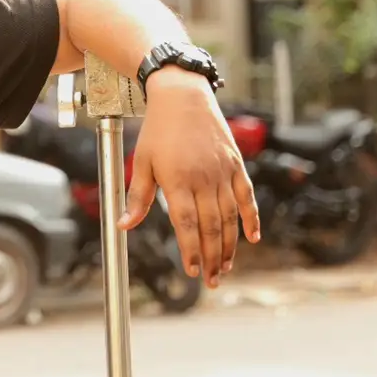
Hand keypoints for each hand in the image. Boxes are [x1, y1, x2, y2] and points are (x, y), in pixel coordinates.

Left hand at [118, 67, 261, 287]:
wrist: (183, 96)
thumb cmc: (158, 131)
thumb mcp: (142, 163)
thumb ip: (137, 198)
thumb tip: (123, 226)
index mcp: (178, 180)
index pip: (186, 224)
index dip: (190, 249)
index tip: (192, 271)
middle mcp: (204, 179)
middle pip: (211, 226)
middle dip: (212, 257)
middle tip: (211, 280)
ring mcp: (223, 172)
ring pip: (230, 216)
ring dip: (230, 245)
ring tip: (226, 267)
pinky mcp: (236, 165)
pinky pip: (247, 196)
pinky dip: (251, 218)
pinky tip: (252, 238)